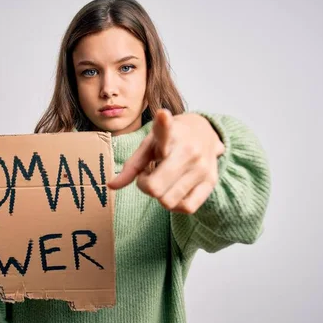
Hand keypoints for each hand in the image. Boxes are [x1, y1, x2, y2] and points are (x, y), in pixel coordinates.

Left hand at [108, 109, 224, 213]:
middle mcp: (189, 150)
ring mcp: (202, 167)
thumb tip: (111, 186)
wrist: (205, 131)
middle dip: (145, 186)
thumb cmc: (171, 140)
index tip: (162, 115)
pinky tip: (173, 192)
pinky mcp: (211, 182)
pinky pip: (186, 208)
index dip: (163, 124)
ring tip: (162, 181)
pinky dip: (175, 205)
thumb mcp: (149, 145)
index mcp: (171, 135)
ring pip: (168, 201)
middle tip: (148, 175)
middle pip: (155, 187)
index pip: (166, 132)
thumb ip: (131, 166)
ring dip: (159, 196)